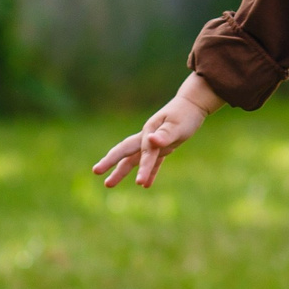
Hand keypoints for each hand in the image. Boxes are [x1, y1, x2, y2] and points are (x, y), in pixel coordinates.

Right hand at [92, 75, 221, 189]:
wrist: (193, 103)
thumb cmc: (186, 114)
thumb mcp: (178, 124)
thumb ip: (165, 134)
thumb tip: (151, 140)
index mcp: (149, 132)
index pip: (144, 153)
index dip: (143, 168)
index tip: (140, 183)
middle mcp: (147, 137)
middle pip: (125, 152)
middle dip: (111, 162)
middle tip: (95, 172)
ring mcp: (153, 142)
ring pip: (134, 159)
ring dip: (122, 171)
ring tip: (108, 184)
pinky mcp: (162, 146)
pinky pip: (153, 162)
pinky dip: (149, 172)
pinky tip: (146, 185)